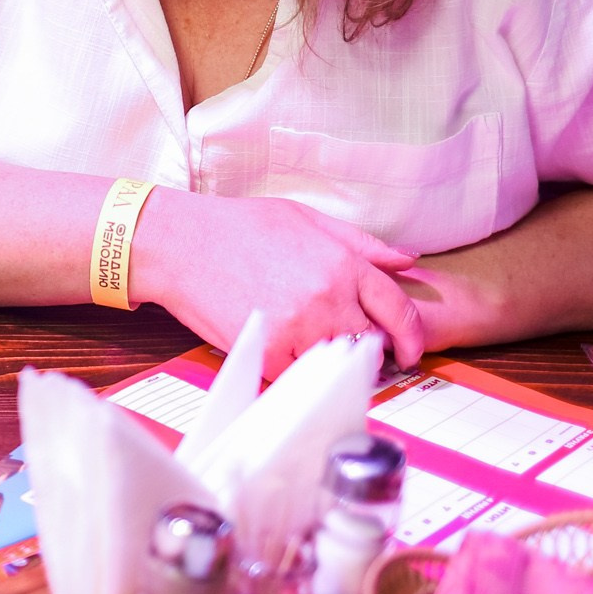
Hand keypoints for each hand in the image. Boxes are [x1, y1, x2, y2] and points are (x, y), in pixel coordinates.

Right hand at [140, 193, 423, 377]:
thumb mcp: (305, 218)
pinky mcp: (268, 353)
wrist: (181, 245)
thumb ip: (361, 243)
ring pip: (334, 362)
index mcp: (341, 264)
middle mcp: (326, 299)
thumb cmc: (239, 226)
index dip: (411, 336)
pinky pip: (298, 375)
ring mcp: (297, 329)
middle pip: (370, 342)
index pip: (399, 310)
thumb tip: (407, 260)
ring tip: (307, 337)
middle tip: (349, 340)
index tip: (409, 349)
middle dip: (367, 345)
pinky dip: (294, 366)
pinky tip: (280, 344)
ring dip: (327, 356)